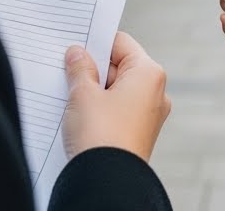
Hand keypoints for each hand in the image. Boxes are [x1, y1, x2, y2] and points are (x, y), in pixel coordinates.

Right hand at [62, 32, 170, 160]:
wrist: (107, 182)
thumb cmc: (101, 136)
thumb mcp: (83, 94)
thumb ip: (80, 68)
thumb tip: (78, 54)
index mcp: (149, 74)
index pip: (121, 43)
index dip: (96, 44)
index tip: (75, 47)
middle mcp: (156, 92)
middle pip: (120, 66)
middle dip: (93, 70)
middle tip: (68, 74)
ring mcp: (149, 115)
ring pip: (117, 90)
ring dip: (95, 91)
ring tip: (72, 98)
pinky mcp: (138, 133)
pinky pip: (118, 111)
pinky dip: (100, 109)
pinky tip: (80, 116)